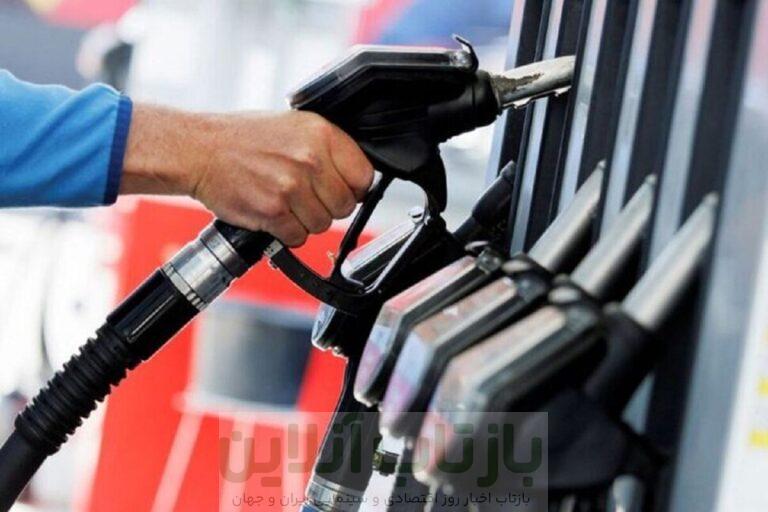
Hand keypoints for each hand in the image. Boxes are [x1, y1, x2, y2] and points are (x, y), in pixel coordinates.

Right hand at [121, 105, 373, 246]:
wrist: (200, 149)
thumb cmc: (244, 139)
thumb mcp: (295, 126)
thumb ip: (328, 149)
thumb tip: (356, 179)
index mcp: (322, 133)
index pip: (364, 176)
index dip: (353, 189)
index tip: (340, 190)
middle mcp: (310, 158)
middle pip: (345, 205)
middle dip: (327, 207)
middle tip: (304, 198)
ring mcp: (292, 186)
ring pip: (322, 224)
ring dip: (304, 221)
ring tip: (284, 202)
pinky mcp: (273, 211)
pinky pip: (297, 236)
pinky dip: (285, 232)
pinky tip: (272, 213)